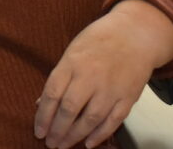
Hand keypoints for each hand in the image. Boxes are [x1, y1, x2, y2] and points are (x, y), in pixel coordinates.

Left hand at [34, 0, 172, 147]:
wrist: (135, 34)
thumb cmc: (98, 41)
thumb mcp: (72, 52)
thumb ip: (58, 78)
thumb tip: (41, 103)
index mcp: (72, 63)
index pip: (52, 94)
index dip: (43, 116)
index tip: (38, 130)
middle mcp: (90, 77)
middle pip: (70, 109)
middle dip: (57, 130)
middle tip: (50, 143)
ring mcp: (111, 88)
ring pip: (90, 119)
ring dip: (75, 136)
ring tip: (64, 145)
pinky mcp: (128, 96)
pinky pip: (113, 120)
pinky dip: (100, 135)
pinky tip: (89, 143)